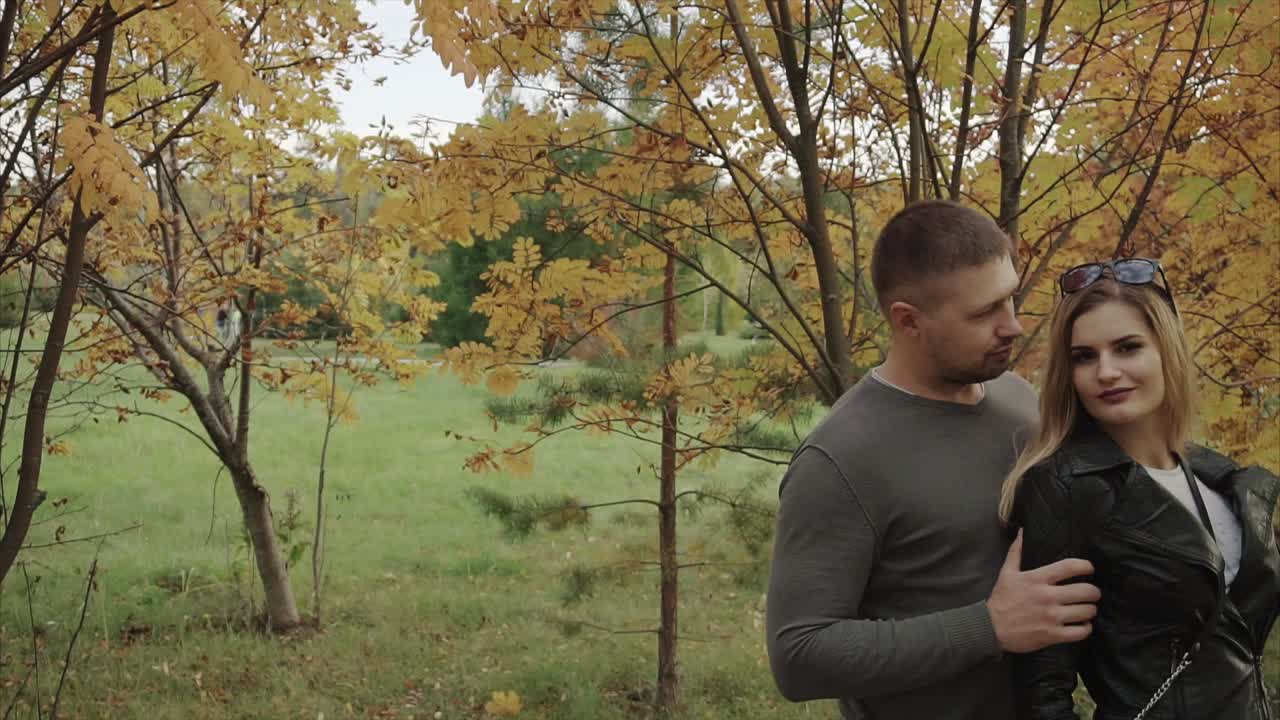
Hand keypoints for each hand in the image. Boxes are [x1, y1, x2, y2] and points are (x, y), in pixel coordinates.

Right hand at [987, 529, 1100, 653]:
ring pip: (1087, 611)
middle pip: (1086, 591)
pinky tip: (1083, 624)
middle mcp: (1047, 596)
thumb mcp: (1006, 572)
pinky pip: (1081, 632)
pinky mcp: (1053, 635)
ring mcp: (1051, 617)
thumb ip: (1016, 551)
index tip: (1089, 569)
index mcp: (1037, 579)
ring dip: (1090, 610)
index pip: (1070, 567)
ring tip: (1087, 609)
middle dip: (1094, 592)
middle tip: (1091, 593)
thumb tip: (1022, 531)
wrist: (991, 628)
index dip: (1085, 566)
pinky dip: (1086, 628)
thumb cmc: (1001, 599)